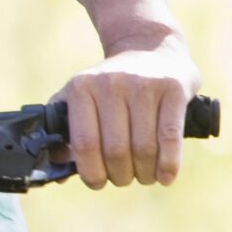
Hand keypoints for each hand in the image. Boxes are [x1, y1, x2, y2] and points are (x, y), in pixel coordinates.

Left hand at [54, 40, 199, 188]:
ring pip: (144, 147)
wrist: (150, 48)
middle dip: (119, 175)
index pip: (84, 142)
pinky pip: (170, 136)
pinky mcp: (173, 88)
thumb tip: (58, 173)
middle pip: (116, 150)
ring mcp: (144, 85)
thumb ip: (65, 131)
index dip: (90, 171)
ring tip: (144, 177)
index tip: (97, 182)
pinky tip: (166, 177)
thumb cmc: (110, 86)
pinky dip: (168, 163)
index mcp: (81, 88)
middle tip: (123, 179)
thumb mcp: (80, 97)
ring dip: (144, 173)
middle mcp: (111, 84)